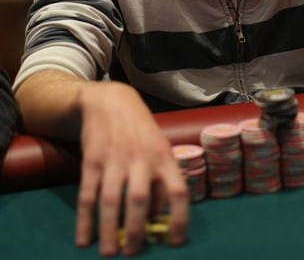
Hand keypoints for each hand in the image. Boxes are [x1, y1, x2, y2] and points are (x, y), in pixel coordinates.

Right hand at [74, 81, 188, 255]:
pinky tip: (83, 238)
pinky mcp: (92, 159)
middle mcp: (141, 158)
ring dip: (109, 229)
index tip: (175, 242)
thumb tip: (158, 217)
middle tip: (132, 252)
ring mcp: (115, 158)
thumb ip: (161, 178)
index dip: (179, 218)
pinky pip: (88, 193)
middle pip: (140, 199)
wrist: (110, 100)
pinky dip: (84, 219)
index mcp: (164, 156)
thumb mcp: (159, 147)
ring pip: (111, 200)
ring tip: (109, 253)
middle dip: (136, 230)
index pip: (177, 190)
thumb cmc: (140, 130)